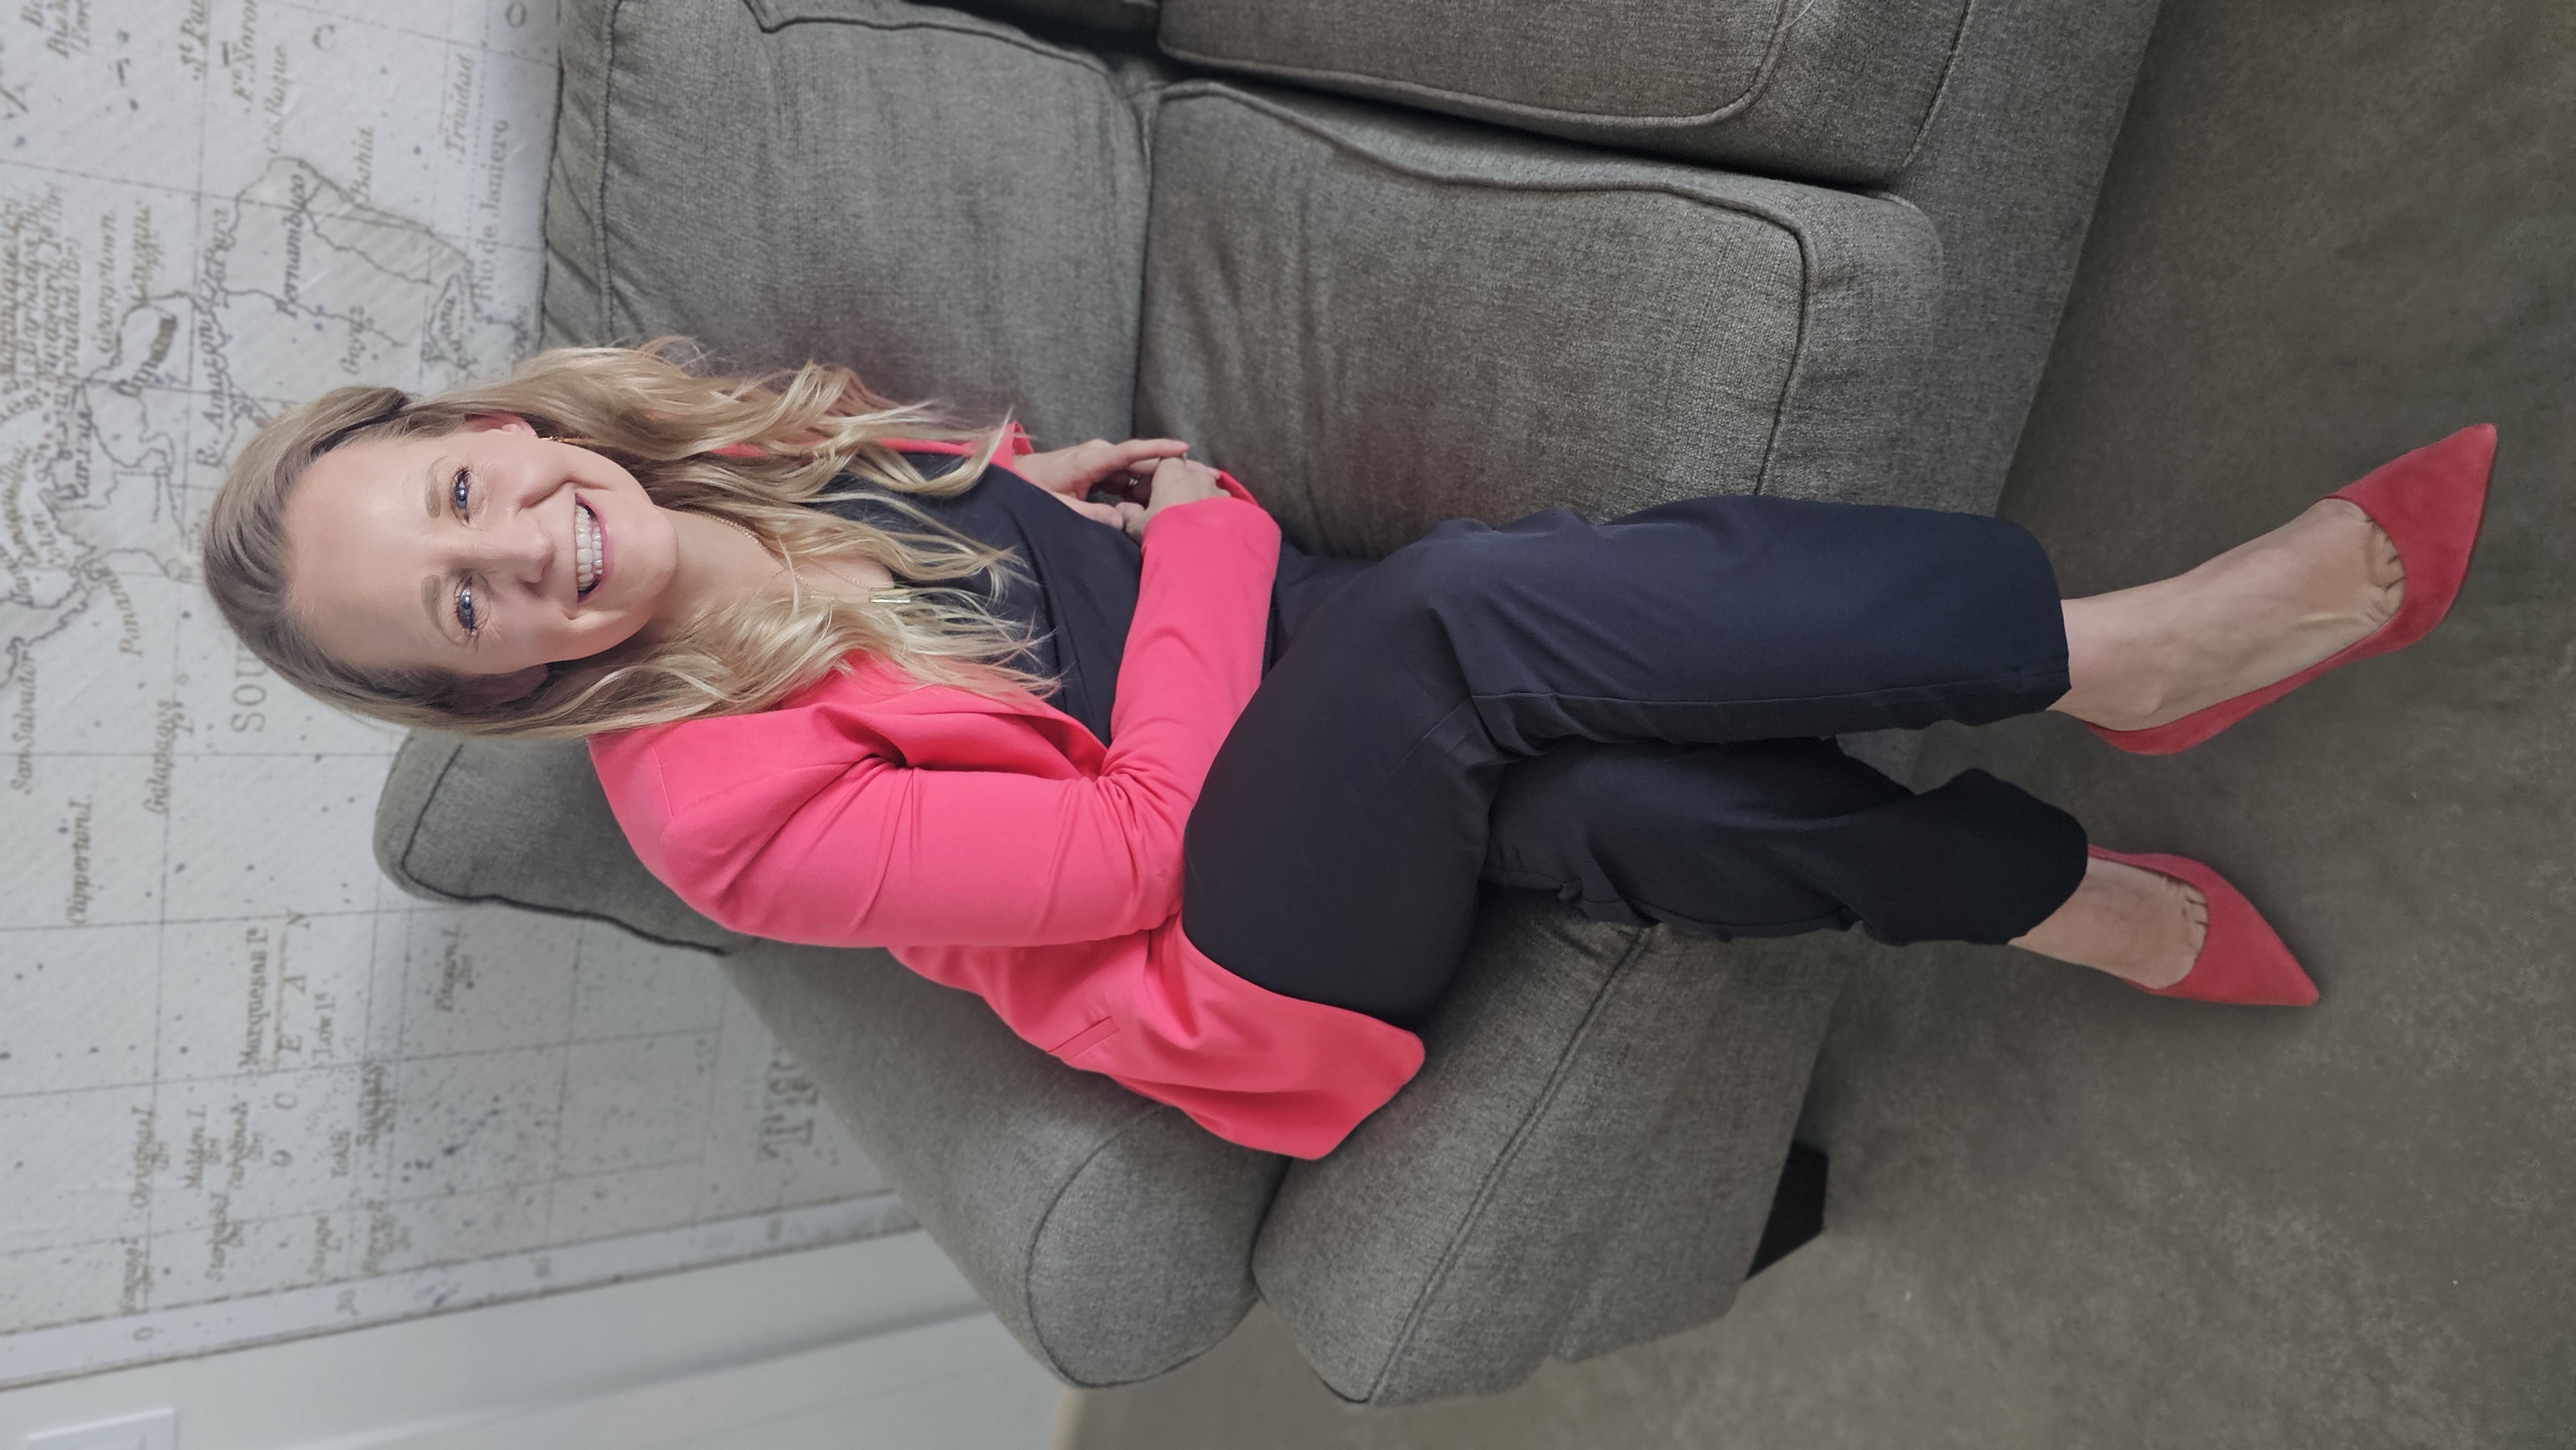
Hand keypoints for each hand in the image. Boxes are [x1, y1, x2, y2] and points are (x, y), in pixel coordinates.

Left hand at [1008, 436, 1190, 530]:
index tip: (1184, 448)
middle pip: (1143, 461)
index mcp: (1092, 459)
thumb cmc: (1032, 489)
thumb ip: (1090, 515)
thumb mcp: (1058, 507)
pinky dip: (1142, 488)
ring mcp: (1101, 461)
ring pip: (1138, 471)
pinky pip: (1127, 478)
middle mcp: (1100, 454)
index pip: (1132, 451)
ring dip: (1159, 482)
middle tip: (1205, 477)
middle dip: (1172, 468)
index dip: (1159, 449)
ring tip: (1189, 491)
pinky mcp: (1100, 470)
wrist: (1013, 478)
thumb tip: (1122, 522)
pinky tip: (1160, 500)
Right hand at [1125, 456, 1227, 538]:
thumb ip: (1129, 514)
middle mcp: (1199, 476)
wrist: (1202, 555)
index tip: (1148, 494)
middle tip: (1168, 509)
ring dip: (1198, 500)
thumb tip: (1124, 509)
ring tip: (1191, 522)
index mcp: (1173, 473)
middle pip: (1188, 474)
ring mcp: (1219, 491)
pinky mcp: (1236, 508)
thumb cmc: (1165, 533)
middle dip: (1179, 488)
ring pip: (1207, 490)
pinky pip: (1222, 506)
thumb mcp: (1138, 526)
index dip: (1156, 475)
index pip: (1165, 460)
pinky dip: (1214, 513)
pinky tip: (1209, 529)